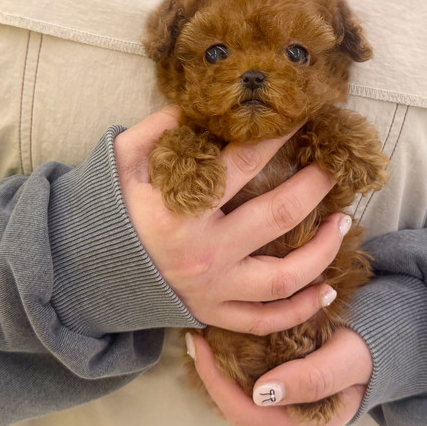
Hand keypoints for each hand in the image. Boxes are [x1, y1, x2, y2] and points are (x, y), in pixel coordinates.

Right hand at [113, 107, 348, 334]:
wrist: (83, 270)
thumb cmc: (106, 211)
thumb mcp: (122, 160)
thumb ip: (158, 129)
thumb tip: (198, 105)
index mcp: (181, 210)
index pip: (244, 164)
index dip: (278, 138)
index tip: (303, 119)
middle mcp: (204, 253)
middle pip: (277, 217)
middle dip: (315, 187)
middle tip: (335, 168)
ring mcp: (212, 289)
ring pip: (283, 278)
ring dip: (322, 251)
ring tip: (343, 223)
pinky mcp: (212, 313)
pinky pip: (264, 321)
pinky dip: (300, 310)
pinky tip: (327, 289)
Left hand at [187, 327, 372, 425]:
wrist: (388, 338)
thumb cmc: (369, 350)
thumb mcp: (345, 361)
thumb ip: (311, 379)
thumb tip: (262, 393)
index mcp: (305, 422)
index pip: (245, 411)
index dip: (215, 380)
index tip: (201, 344)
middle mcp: (291, 417)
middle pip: (236, 404)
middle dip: (210, 373)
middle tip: (195, 336)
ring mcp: (287, 400)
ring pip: (240, 391)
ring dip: (219, 366)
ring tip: (205, 334)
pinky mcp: (285, 380)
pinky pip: (250, 375)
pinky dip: (233, 356)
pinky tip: (225, 335)